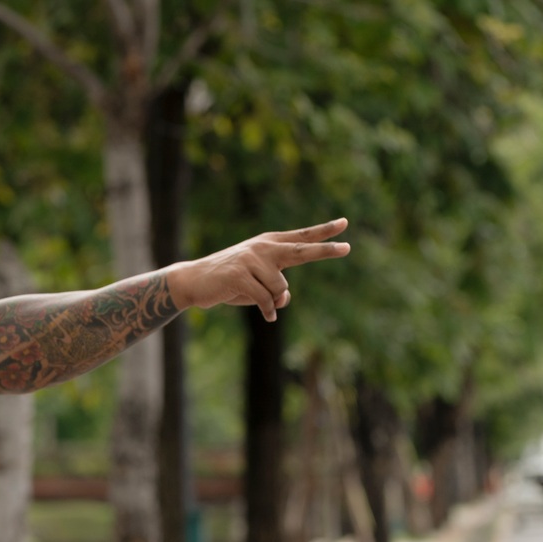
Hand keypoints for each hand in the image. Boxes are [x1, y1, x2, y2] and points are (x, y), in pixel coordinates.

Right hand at [170, 217, 350, 320]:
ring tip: (255, 298)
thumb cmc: (229, 283)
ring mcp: (251, 260)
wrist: (194, 281)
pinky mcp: (240, 275)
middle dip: (324, 251)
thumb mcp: (257, 284)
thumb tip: (283, 298)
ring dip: (272, 300)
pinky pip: (266, 300)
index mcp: (269, 244)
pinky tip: (266, 317)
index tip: (344, 224)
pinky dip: (267, 311)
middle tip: (348, 248)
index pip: (300, 237)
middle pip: (300, 251)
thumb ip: (276, 287)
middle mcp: (262, 248)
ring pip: (280, 288)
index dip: (323, 232)